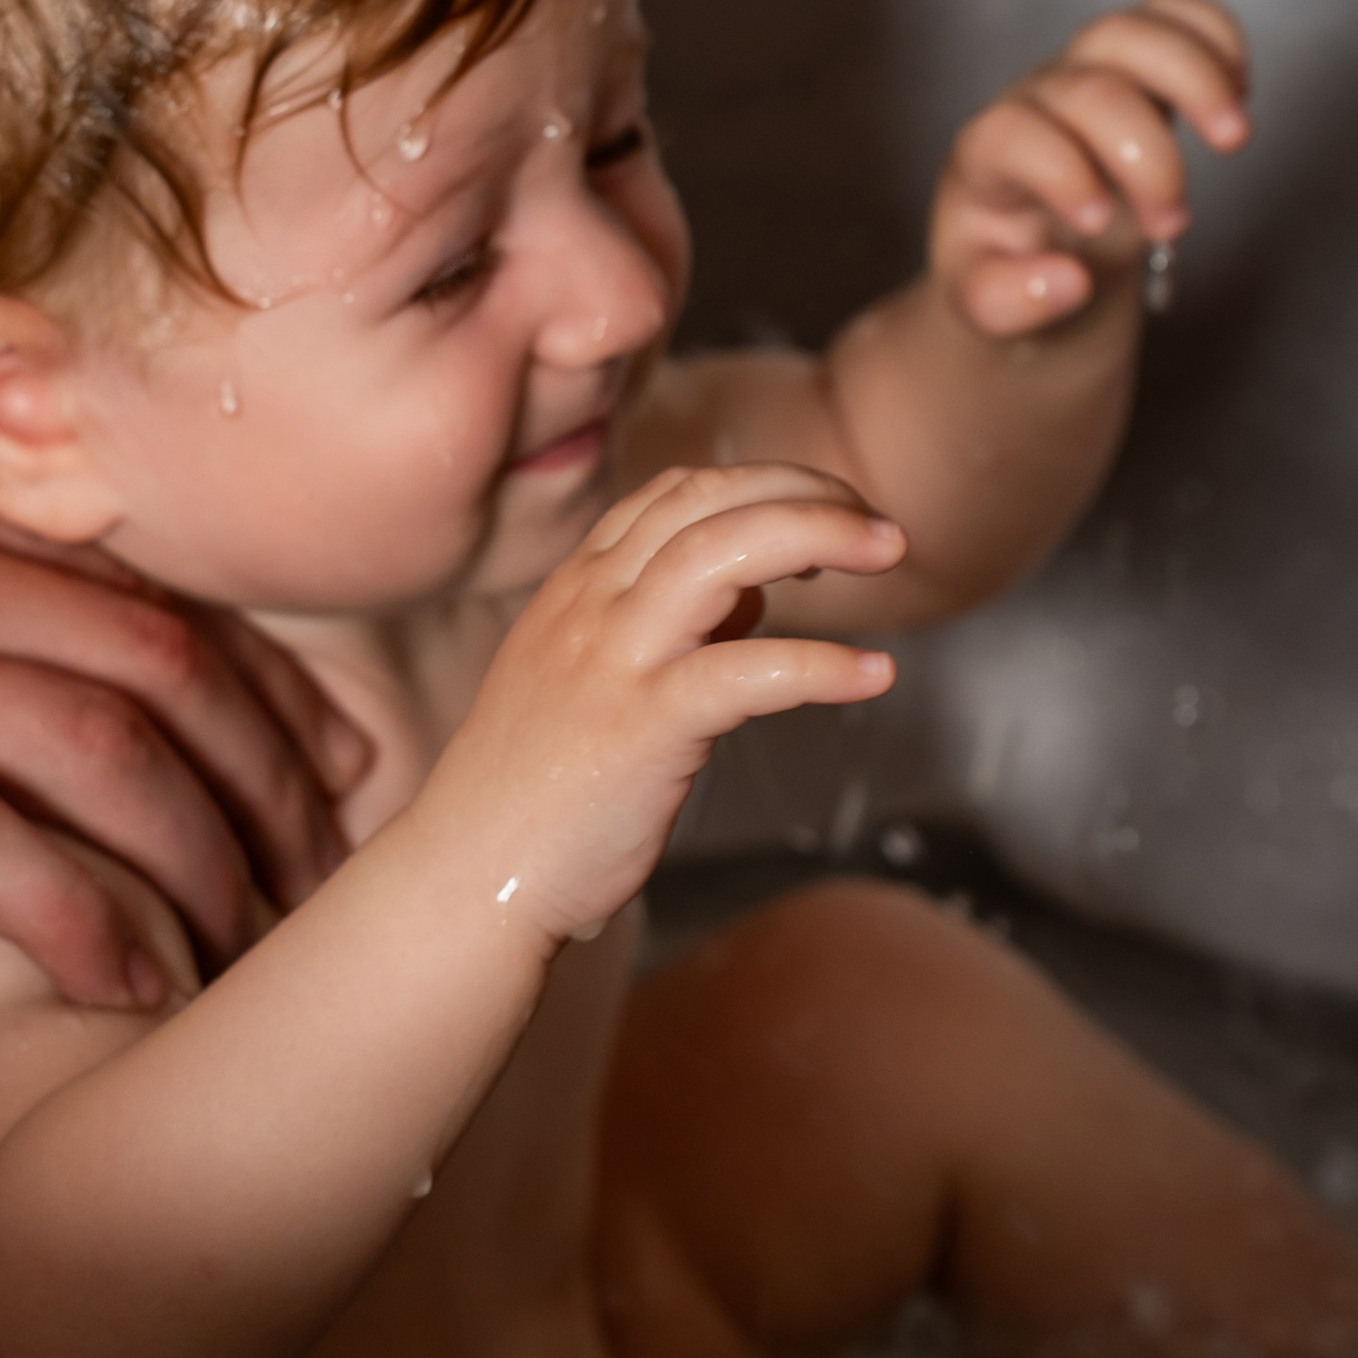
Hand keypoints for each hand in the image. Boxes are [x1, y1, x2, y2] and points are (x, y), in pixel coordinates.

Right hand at [0, 352, 364, 1008]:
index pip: (152, 587)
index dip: (267, 681)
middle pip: (167, 672)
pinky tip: (135, 979)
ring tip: (254, 950)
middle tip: (325, 868)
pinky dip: (79, 919)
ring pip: (99, 757)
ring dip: (204, 866)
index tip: (326, 750)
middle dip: (273, 785)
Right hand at [424, 465, 900, 942]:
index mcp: (577, 588)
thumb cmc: (535, 792)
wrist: (468, 873)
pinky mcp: (642, 726)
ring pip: (721, 553)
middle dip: (804, 490)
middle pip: (707, 501)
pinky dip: (820, 665)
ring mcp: (614, 659)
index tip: (818, 511)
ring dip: (817, 534)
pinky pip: (746, 672)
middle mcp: (592, 604)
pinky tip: (874, 674)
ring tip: (889, 551)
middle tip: (878, 525)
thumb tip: (750, 595)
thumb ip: (660, 626)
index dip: (759, 484)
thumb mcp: (585, 680)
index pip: (675, 492)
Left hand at [931, 0, 1252, 339]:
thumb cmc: (1007, 269)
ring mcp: (1085, 74)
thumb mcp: (986, 307)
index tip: (1097, 224)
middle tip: (1171, 223)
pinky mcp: (1135, 65)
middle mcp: (1033, 103)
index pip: (1015, 133)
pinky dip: (1215, 36)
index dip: (1061, 171)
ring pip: (1132, 31)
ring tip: (1232, 138)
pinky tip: (1239, 90)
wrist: (1030, 245)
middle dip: (1146, 157)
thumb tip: (1068, 282)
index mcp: (984, 158)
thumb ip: (1009, 303)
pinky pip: (1172, 13)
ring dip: (1195, 78)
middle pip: (1090, 89)